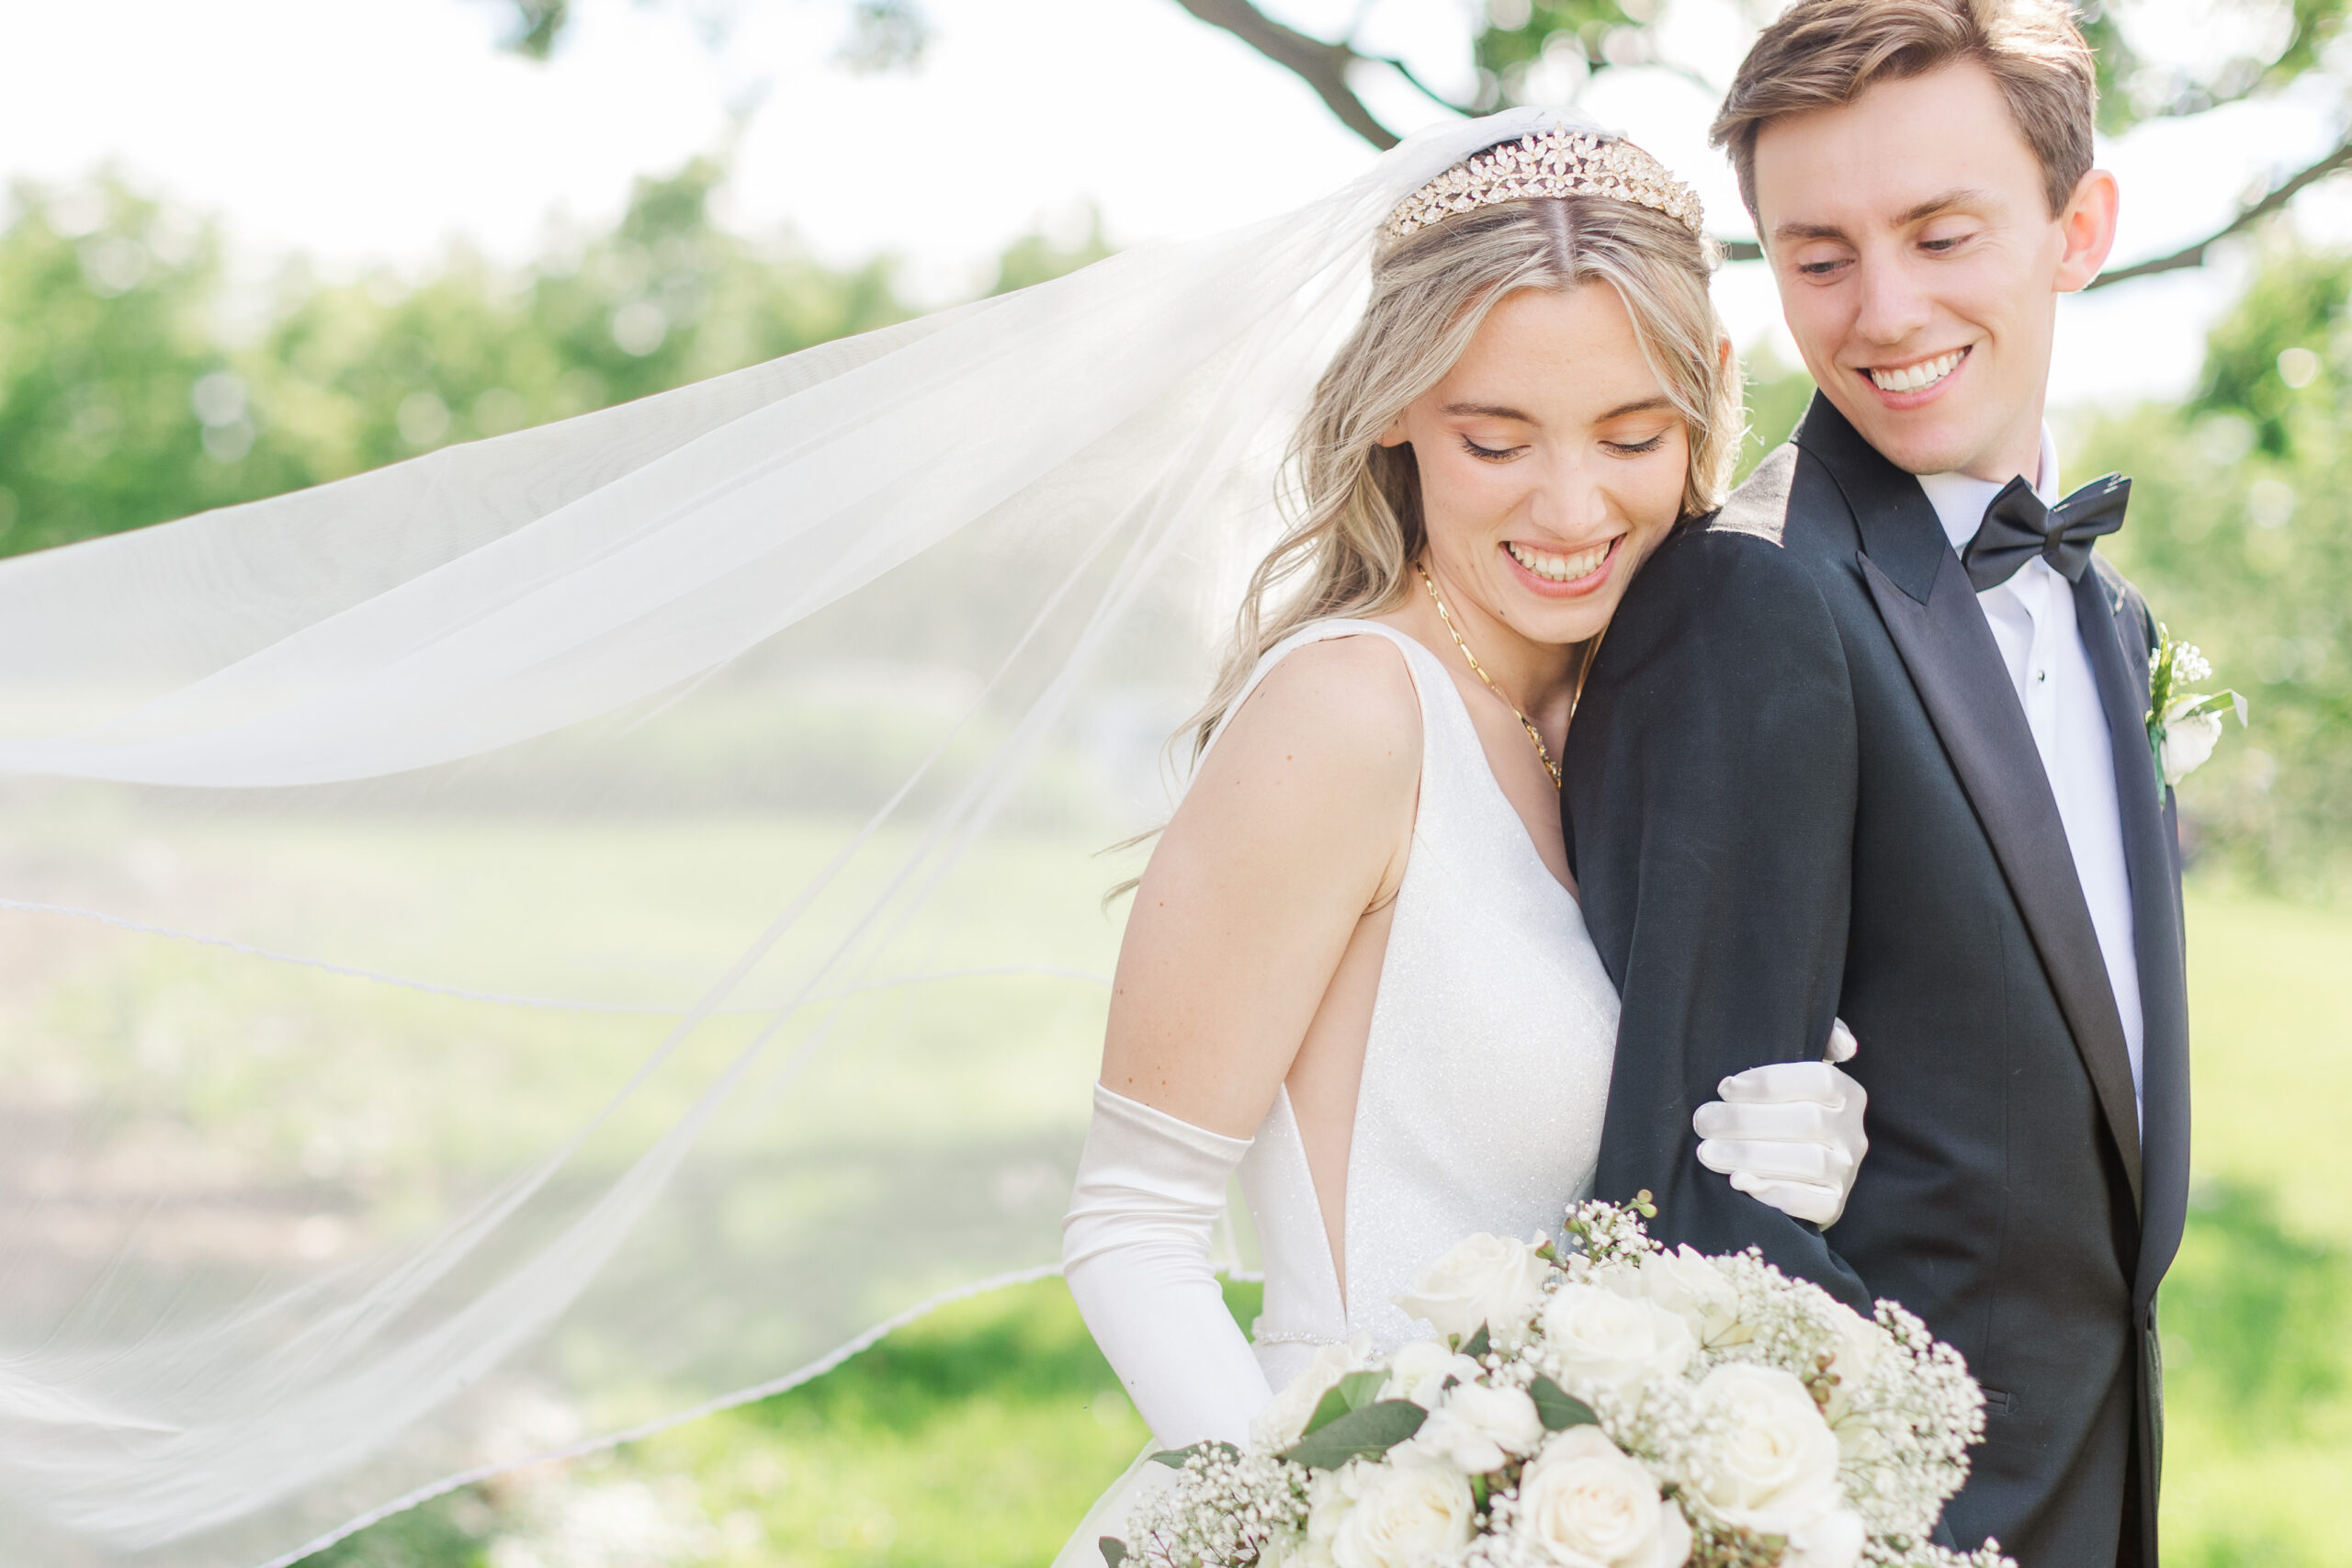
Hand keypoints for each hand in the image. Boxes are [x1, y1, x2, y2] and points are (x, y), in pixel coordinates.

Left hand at [1692, 1019, 1867, 1227]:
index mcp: (1846, 1092)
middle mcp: (1853, 1132)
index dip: (1769, 1082)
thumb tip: (1844, 1045)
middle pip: (1806, 1122)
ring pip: (1807, 1162)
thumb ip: (1817, 1038)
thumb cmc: (1781, 1105)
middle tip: (1703, 1122)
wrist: (1788, 1167)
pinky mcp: (1833, 1204)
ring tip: (1707, 1152)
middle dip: (1746, 1122)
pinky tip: (1740, 1182)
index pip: (1818, 1080)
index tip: (1725, 1087)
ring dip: (1751, 1156)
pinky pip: (1810, 1202)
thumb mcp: (1795, 1068)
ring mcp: (1847, 1171)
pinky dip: (1774, 1193)